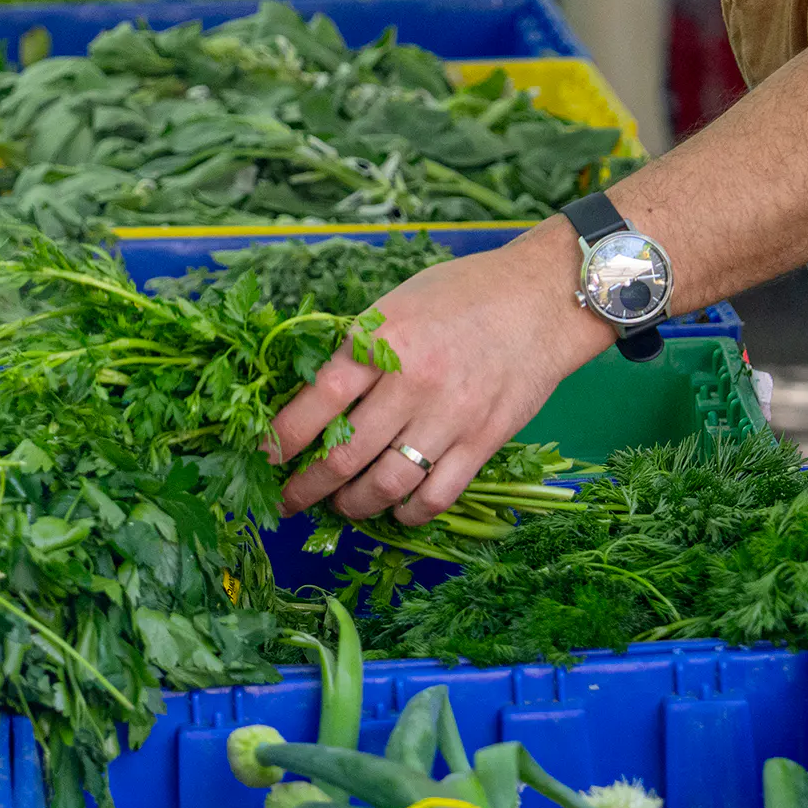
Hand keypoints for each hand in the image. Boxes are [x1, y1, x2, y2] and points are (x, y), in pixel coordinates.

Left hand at [269, 220, 610, 525]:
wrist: (543, 296)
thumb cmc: (466, 292)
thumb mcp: (400, 301)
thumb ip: (361, 347)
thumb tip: (312, 400)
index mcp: (384, 338)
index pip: (315, 402)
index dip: (280, 439)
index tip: (265, 457)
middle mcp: (412, 381)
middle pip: (343, 456)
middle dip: (305, 488)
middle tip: (289, 500)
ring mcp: (450, 415)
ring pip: (384, 486)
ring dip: (352, 506)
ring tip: (341, 505)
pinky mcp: (484, 440)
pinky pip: (434, 497)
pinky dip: (407, 514)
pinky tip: (397, 508)